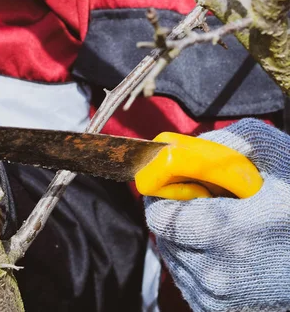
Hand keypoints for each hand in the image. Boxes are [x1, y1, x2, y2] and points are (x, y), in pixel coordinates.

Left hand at [145, 119, 289, 311]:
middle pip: (163, 235)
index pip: (160, 215)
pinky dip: (197, 261)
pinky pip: (186, 279)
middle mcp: (218, 272)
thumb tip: (179, 144)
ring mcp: (218, 298)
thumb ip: (231, 143)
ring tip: (223, 228)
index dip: (166, 195)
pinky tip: (227, 251)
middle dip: (177, 214)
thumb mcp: (280, 161)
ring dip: (185, 238)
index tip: (182, 186)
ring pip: (173, 257)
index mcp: (229, 232)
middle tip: (205, 205)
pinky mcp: (218, 311)